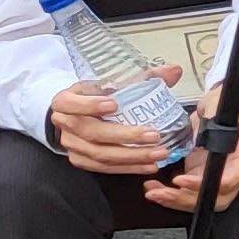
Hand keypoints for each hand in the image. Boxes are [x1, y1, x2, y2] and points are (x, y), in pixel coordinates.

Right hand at [47, 69, 183, 175]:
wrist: (77, 116)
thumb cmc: (97, 96)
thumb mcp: (111, 83)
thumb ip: (142, 77)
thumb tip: (174, 70)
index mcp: (65, 101)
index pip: (70, 103)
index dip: (90, 105)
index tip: (114, 104)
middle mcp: (64, 125)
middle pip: (92, 132)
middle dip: (125, 136)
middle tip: (154, 135)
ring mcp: (71, 145)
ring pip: (100, 154)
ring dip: (132, 156)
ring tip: (159, 153)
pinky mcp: (81, 161)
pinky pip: (105, 168)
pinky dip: (129, 168)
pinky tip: (150, 165)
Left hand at [144, 78, 238, 210]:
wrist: (223, 106)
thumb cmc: (223, 105)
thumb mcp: (217, 108)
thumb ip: (212, 122)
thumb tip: (204, 134)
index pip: (229, 180)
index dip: (204, 185)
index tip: (179, 180)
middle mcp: (238, 169)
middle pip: (217, 198)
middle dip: (186, 199)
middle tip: (160, 194)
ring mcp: (222, 175)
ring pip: (204, 200)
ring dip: (176, 201)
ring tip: (153, 193)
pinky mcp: (207, 175)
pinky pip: (193, 193)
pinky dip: (173, 194)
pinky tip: (156, 189)